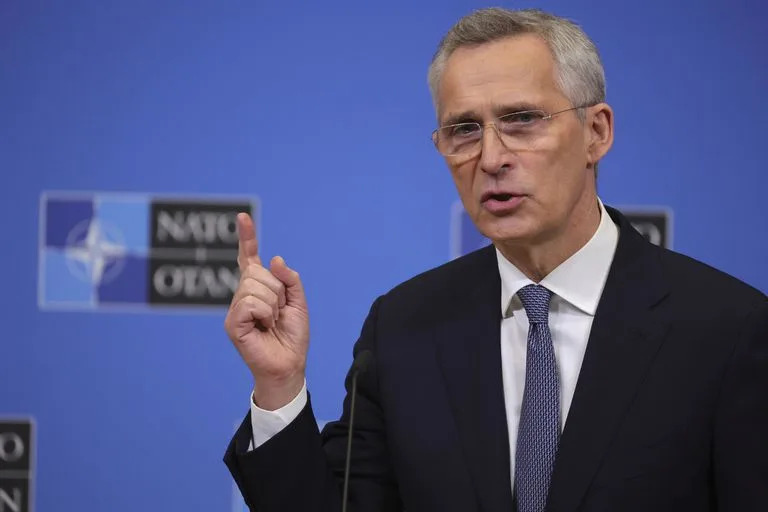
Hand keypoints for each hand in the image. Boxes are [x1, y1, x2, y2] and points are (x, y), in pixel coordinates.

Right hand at [224, 213, 308, 409]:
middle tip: (279, 312)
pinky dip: (264, 313)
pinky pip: (250, 303)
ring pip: (255, 286)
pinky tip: (264, 326)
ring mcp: (236, 309)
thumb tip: (273, 259)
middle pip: (257, 271)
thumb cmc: (292, 335)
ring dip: (273, 304)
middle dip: (277, 289)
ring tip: (272, 322)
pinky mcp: (233, 323)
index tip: (243, 217)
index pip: (250, 258)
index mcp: (258, 287)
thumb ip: (290, 279)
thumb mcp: (299, 302)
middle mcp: (244, 295)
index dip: (247, 237)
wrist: (290, 363)